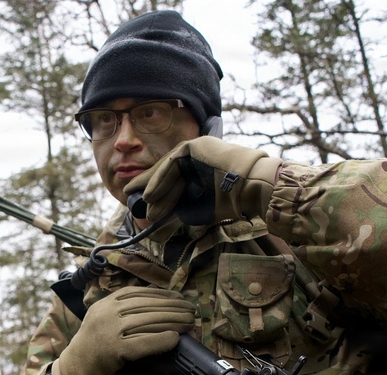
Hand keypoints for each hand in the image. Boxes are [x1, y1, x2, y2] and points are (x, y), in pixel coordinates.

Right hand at [51, 286, 194, 374]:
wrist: (75, 371)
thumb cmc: (92, 347)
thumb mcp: (102, 319)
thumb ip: (122, 310)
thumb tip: (157, 303)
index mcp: (104, 303)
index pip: (138, 293)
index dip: (162, 294)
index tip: (179, 297)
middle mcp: (106, 313)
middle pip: (147, 306)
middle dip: (173, 307)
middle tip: (192, 310)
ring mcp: (109, 331)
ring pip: (149, 321)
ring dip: (173, 321)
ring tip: (190, 323)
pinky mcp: (115, 350)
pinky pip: (144, 342)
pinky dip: (162, 340)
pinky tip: (175, 339)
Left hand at [126, 136, 282, 224]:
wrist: (250, 187)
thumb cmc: (230, 201)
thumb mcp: (198, 207)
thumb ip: (179, 208)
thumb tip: (158, 216)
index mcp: (200, 168)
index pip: (172, 179)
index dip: (156, 191)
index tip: (143, 204)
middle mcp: (197, 156)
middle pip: (166, 173)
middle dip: (151, 190)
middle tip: (135, 203)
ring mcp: (196, 148)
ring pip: (167, 168)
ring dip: (154, 188)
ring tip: (144, 203)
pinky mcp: (194, 145)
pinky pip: (170, 163)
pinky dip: (159, 179)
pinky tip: (150, 194)